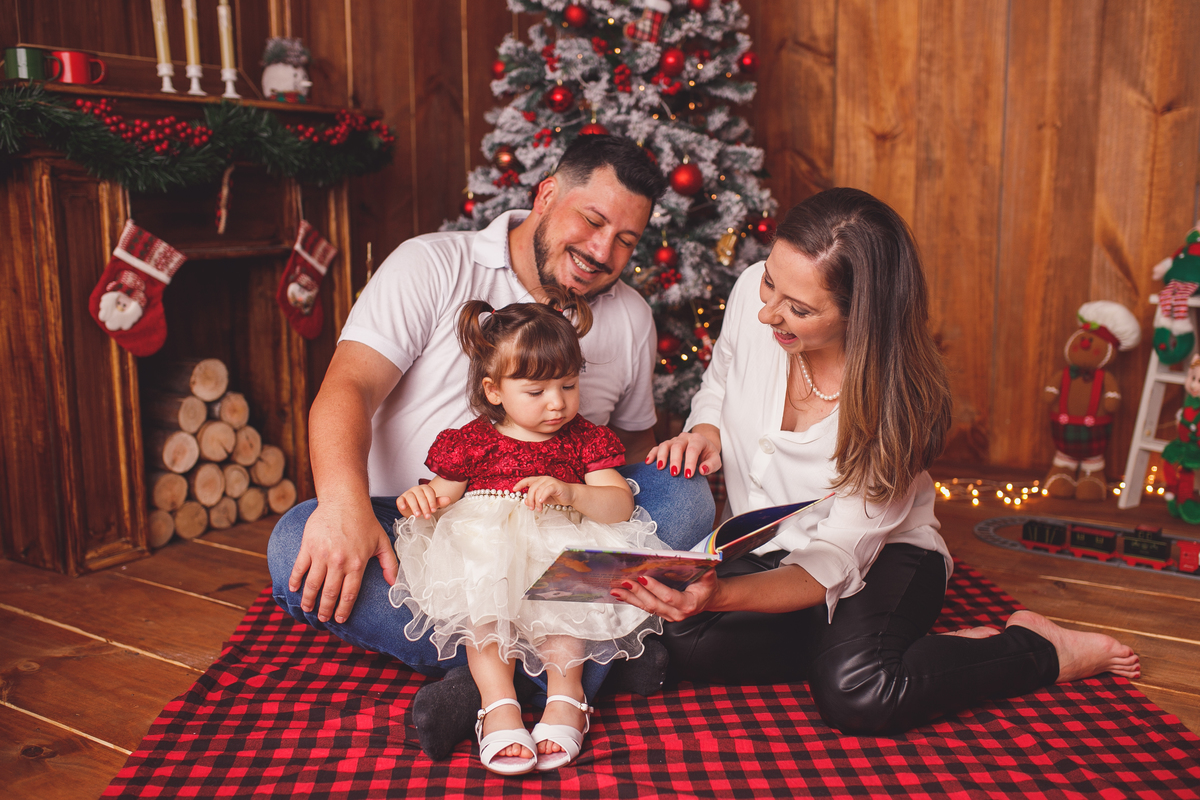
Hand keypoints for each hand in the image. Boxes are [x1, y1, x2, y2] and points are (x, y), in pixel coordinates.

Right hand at [288, 495, 397, 624]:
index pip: (349, 595)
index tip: (339, 619)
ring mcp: (321, 555)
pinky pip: (299, 568)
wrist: (344, 500)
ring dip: (309, 600)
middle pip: (330, 594)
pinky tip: (294, 588)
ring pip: (313, 585)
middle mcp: (339, 562)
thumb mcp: (382, 542)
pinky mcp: (308, 546)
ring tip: (308, 608)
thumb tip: (395, 583)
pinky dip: (295, 580)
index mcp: (357, 564)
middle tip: (322, 618)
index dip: (343, 610)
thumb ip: (389, 564)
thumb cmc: (364, 521)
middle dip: (325, 610)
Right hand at [396, 483, 452, 518]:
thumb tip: (448, 499)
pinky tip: (404, 508)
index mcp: (425, 489)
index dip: (432, 501)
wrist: (414, 509)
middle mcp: (416, 489)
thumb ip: (439, 502)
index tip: (434, 510)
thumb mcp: (432, 504)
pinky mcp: (401, 498)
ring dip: (414, 506)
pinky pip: (400, 500)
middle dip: (424, 507)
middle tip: (427, 516)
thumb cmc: (424, 505)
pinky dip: (401, 504)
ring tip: (417, 515)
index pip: (429, 493)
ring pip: (411, 497)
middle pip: (420, 496)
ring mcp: (408, 493)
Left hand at [512, 475, 573, 510]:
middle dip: (529, 499)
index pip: (527, 480)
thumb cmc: (557, 496)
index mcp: (540, 481)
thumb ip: (534, 499)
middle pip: (532, 488)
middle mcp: (544, 479)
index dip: (520, 484)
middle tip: (531, 508)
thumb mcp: (543, 499)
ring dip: (536, 501)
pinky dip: (542, 496)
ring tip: (539, 509)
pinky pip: (546, 490)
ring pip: (538, 490)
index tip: (514, 489)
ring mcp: (550, 481)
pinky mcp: (556, 485)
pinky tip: (541, 502)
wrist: (571, 495)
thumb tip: (525, 501)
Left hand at [609, 569, 719, 621]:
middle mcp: (676, 613)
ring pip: (646, 607)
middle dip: (638, 592)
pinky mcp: (661, 613)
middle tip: (624, 582)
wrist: (708, 599)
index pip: (669, 597)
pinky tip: (621, 594)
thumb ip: (706, 570)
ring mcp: (668, 615)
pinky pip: (645, 607)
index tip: (643, 578)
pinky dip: (632, 600)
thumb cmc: (707, 587)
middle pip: (653, 604)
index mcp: (688, 604)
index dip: (655, 588)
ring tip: (616, 589)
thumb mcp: (710, 577)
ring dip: (630, 598)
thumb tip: (704, 559)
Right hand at [644, 429, 720, 479]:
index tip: (688, 475)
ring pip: (665, 444)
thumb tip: (702, 470)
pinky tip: (648, 462)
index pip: (693, 449)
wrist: (703, 447)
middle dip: (675, 460)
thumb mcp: (715, 460)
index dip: (690, 462)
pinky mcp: (667, 445)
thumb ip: (711, 465)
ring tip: (660, 468)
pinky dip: (652, 454)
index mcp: (698, 439)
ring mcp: (674, 440)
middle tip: (674, 473)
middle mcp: (685, 438)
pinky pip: (657, 447)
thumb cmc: (708, 455)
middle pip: (677, 446)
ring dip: (662, 456)